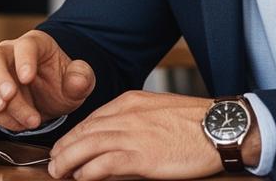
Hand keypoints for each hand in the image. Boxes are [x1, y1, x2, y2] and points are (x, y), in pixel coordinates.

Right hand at [0, 30, 94, 130]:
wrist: (49, 102)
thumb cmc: (61, 85)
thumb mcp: (80, 82)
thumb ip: (82, 78)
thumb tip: (77, 80)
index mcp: (35, 44)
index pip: (24, 45)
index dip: (24, 60)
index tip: (28, 78)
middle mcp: (9, 53)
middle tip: (9, 97)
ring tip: (4, 109)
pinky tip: (12, 122)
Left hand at [47, 91, 259, 180]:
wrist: (221, 127)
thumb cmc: (197, 123)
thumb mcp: (159, 112)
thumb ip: (135, 123)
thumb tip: (117, 142)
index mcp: (130, 102)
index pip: (91, 120)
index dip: (74, 136)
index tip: (65, 147)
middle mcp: (126, 115)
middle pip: (83, 132)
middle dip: (64, 149)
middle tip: (54, 163)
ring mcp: (132, 135)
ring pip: (86, 147)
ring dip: (68, 162)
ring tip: (59, 173)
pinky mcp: (140, 156)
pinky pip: (103, 165)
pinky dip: (88, 172)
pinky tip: (82, 178)